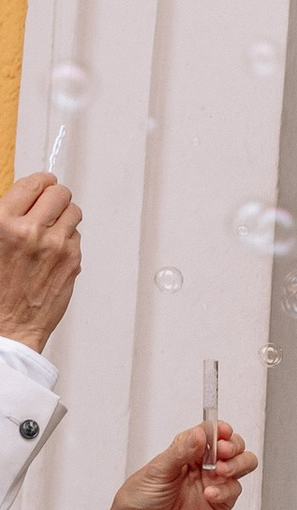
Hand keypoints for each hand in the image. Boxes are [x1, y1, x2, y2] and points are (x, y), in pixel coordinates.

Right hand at [0, 177, 79, 352]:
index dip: (40, 182)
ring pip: (74, 212)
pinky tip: (51, 253)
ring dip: (63, 217)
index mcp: (3, 222)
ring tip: (50, 229)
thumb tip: (21, 197)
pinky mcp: (72, 262)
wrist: (6, 327)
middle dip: (55, 197)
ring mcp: (56, 247)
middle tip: (48, 205)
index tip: (42, 184)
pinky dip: (67, 240)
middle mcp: (31, 231)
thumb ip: (5, 215)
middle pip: (60, 193)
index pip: (34, 183)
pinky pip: (76, 237)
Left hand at [100, 422, 256, 509]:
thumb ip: (181, 451)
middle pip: (233, 447)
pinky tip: (210, 493)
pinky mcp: (218, 504)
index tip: (222, 432)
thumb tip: (200, 434)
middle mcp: (202, 465)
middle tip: (223, 451)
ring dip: (237, 464)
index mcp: (186, 451)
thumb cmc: (140, 499)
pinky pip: (234, 491)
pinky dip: (226, 490)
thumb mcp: (156, 470)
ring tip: (222, 470)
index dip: (220, 430)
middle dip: (234, 445)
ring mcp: (212, 484)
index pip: (211, 433)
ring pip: (242, 465)